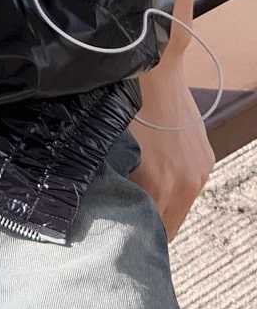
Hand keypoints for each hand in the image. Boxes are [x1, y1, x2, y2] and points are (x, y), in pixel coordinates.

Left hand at [128, 58, 213, 240]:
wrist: (154, 71)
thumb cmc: (125, 107)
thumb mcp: (111, 149)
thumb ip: (113, 182)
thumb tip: (102, 204)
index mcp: (158, 184)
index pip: (150, 231)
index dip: (132, 235)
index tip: (117, 237)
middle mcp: (185, 184)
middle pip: (168, 226)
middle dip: (148, 226)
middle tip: (125, 224)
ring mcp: (199, 173)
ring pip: (180, 208)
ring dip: (162, 208)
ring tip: (139, 199)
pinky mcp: (206, 161)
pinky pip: (189, 189)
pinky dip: (174, 189)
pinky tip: (156, 177)